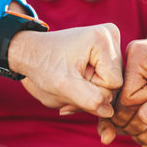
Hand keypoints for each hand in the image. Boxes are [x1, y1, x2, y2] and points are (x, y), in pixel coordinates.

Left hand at [7, 24, 121, 116]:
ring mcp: (110, 42)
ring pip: (110, 85)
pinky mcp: (106, 51)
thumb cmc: (43, 66)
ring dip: (89, 92)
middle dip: (91, 92)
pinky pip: (107, 80)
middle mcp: (111, 36)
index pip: (114, 84)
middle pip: (115, 84)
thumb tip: (110, 111)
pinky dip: (89, 87)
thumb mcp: (63, 86)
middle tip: (69, 85)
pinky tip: (75, 80)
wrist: (32, 54)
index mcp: (103, 38)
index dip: (92, 90)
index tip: (71, 79)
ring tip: (71, 81)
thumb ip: (89, 101)